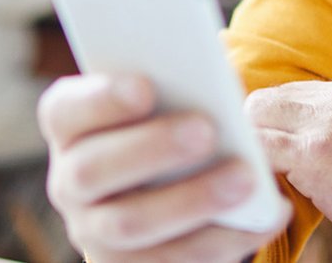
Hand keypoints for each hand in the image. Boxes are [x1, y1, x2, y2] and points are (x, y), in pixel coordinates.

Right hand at [38, 73, 291, 261]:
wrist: (160, 188)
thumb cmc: (164, 122)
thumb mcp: (162, 100)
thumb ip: (175, 88)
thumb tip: (218, 85)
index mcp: (69, 128)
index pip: (65, 112)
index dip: (101, 99)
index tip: (145, 86)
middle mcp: (70, 182)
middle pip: (94, 170)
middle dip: (152, 149)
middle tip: (206, 130)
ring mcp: (94, 230)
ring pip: (131, 223)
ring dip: (192, 200)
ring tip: (245, 179)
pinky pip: (173, 260)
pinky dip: (225, 238)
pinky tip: (265, 215)